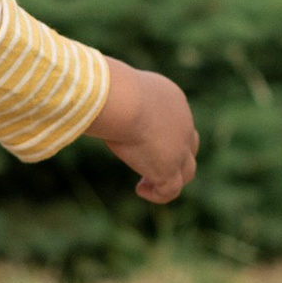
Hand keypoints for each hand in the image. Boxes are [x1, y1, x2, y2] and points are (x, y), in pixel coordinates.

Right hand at [91, 59, 198, 204]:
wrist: (124, 99)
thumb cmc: (110, 89)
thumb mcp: (113, 89)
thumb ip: (110, 99)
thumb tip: (92, 104)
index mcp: (171, 99)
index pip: (175, 119)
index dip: (162, 133)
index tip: (139, 141)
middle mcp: (183, 123)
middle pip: (189, 145)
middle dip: (173, 156)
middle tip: (149, 162)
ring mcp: (180, 147)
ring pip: (187, 170)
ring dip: (168, 179)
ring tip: (145, 183)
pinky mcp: (169, 167)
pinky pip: (171, 190)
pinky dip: (157, 194)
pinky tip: (140, 189)